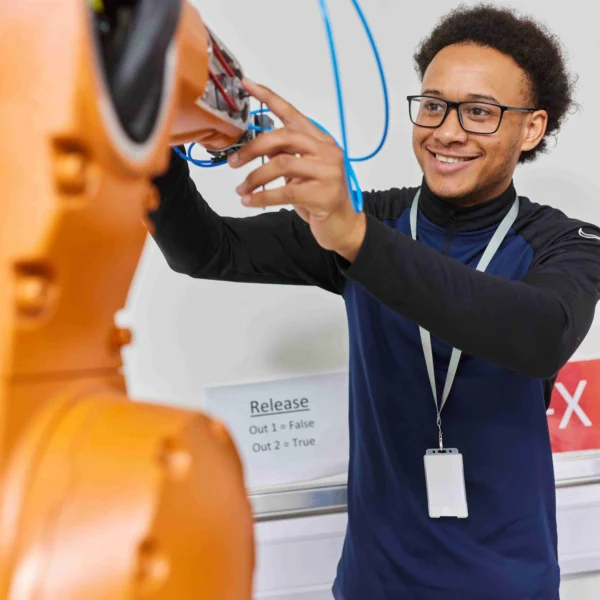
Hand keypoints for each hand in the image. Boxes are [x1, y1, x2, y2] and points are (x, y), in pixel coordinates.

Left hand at [229, 79, 365, 261]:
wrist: (344, 226)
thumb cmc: (320, 198)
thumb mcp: (302, 172)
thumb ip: (286, 155)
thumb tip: (256, 147)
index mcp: (321, 141)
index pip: (292, 114)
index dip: (268, 97)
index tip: (246, 84)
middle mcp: (327, 151)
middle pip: (283, 137)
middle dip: (253, 149)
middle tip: (234, 163)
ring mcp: (329, 172)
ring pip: (281, 165)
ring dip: (254, 178)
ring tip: (241, 189)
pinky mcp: (325, 194)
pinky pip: (285, 192)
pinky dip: (262, 197)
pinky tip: (250, 201)